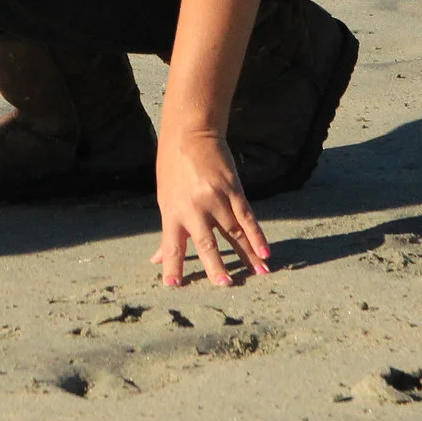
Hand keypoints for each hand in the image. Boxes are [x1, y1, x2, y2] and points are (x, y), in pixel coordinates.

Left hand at [150, 127, 270, 287]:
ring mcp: (215, 198)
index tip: (174, 286)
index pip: (172, 246)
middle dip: (215, 265)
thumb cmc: (173, 169)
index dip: (172, 267)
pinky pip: (247, 217)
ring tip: (259, 275)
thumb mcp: (165, 199)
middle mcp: (194, 208)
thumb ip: (167, 232)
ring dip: (247, 256)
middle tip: (223, 285)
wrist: (190, 134)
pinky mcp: (233, 190)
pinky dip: (257, 235)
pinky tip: (265, 252)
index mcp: (172, 212)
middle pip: (206, 242)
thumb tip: (156, 260)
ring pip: (233, 233)